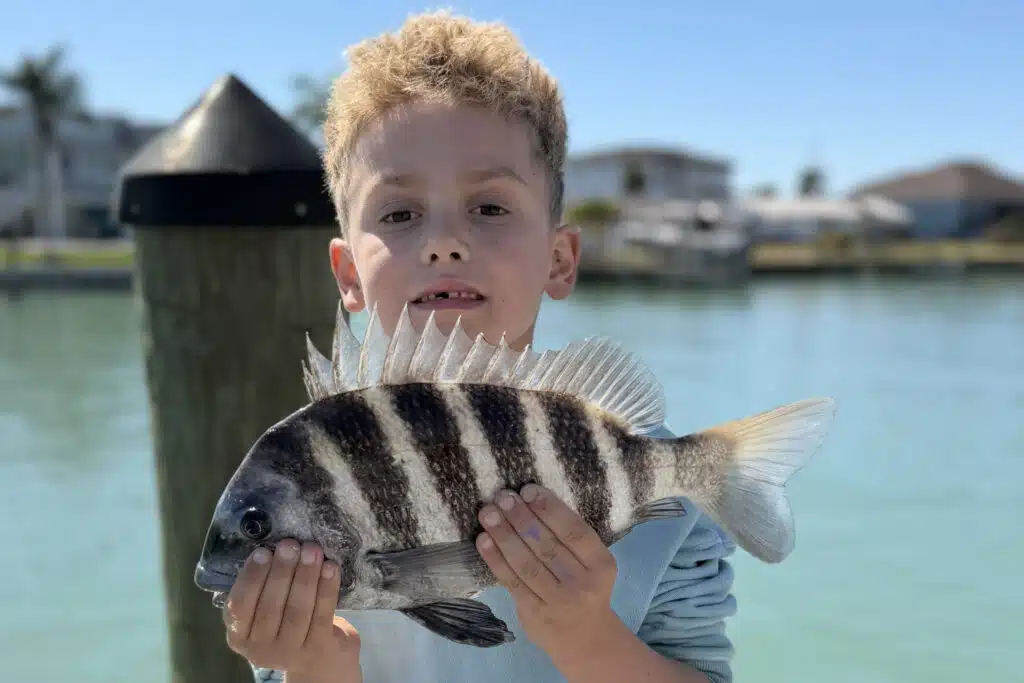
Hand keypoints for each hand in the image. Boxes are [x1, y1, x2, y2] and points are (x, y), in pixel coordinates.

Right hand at [222, 539, 361, 682]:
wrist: (316, 661)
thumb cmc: (285, 623)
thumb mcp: (264, 612)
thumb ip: (263, 587)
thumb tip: (274, 546)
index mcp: (239, 635)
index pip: (240, 606)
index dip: (251, 577)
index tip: (263, 551)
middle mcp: (260, 649)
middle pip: (270, 607)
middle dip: (281, 571)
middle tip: (290, 544)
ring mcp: (289, 652)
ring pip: (297, 610)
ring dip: (305, 576)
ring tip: (312, 550)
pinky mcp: (317, 650)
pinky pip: (322, 614)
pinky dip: (326, 588)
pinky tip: (330, 567)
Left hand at [476, 485, 621, 657]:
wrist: (585, 639)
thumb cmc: (585, 588)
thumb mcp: (592, 564)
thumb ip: (571, 539)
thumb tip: (531, 500)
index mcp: (601, 565)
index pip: (575, 532)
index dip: (550, 508)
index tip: (528, 489)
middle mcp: (582, 584)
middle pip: (547, 545)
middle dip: (521, 517)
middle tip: (502, 496)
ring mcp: (557, 602)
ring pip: (526, 563)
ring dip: (504, 535)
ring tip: (487, 513)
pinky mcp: (534, 615)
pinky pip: (512, 582)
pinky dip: (495, 559)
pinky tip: (483, 541)